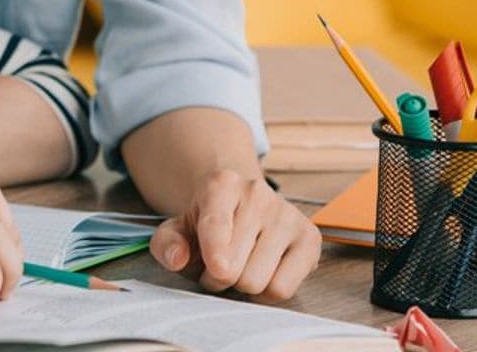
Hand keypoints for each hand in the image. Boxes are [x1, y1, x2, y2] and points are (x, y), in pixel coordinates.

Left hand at [149, 170, 320, 301]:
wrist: (240, 205)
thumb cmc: (206, 224)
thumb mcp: (176, 229)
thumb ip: (167, 243)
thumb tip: (177, 258)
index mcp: (221, 184)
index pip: (217, 224)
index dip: (214, 251)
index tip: (217, 267)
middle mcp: (257, 193)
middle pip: (234, 268)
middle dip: (218, 278)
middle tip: (216, 265)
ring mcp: (286, 213)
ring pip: (259, 281)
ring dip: (242, 286)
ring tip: (238, 266)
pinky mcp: (309, 236)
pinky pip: (284, 288)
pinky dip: (267, 293)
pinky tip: (261, 271)